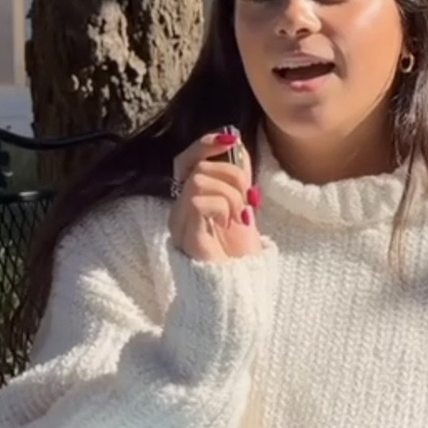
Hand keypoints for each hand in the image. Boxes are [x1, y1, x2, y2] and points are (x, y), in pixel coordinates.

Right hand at [169, 130, 261, 262]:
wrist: (239, 287)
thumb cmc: (239, 251)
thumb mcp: (243, 205)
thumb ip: (237, 177)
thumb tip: (235, 144)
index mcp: (191, 199)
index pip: (186, 159)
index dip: (206, 144)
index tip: (232, 140)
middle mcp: (179, 209)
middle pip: (196, 165)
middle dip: (231, 173)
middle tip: (248, 196)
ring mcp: (180, 223)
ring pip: (198, 179)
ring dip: (230, 192)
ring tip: (241, 214)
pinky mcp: (186, 236)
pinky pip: (199, 201)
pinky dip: (222, 205)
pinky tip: (231, 221)